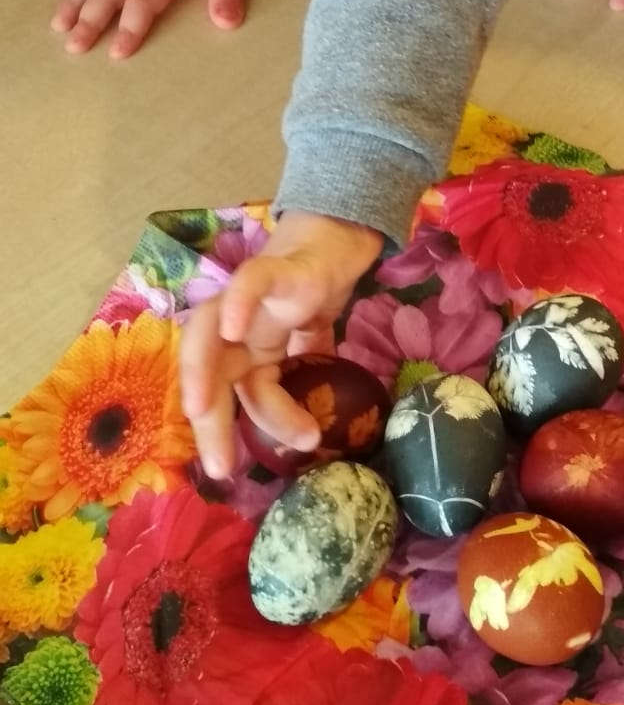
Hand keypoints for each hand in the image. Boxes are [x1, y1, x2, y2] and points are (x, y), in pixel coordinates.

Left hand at [179, 211, 383, 478]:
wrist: (339, 235)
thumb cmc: (316, 289)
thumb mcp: (312, 346)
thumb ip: (305, 377)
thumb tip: (314, 429)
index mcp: (246, 348)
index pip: (228, 393)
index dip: (223, 430)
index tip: (230, 469)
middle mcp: (238, 327)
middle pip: (210, 373)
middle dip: (209, 422)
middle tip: (220, 467)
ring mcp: (250, 298)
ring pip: (210, 332)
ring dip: (203, 371)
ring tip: (213, 412)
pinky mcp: (274, 268)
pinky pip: (250, 283)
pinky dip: (239, 302)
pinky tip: (235, 327)